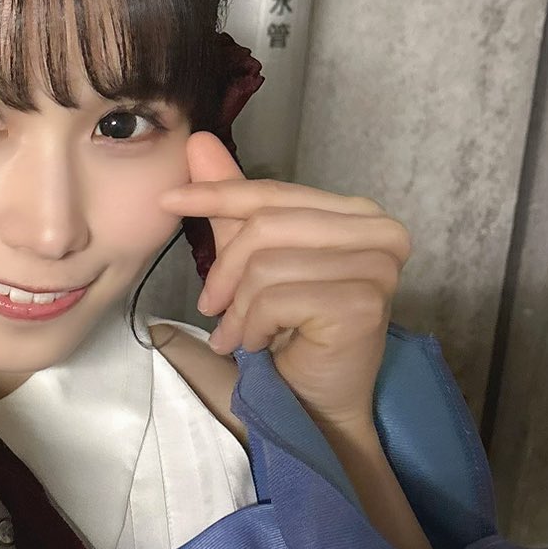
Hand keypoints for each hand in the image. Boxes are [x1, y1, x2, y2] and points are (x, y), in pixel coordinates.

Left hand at [157, 132, 411, 427]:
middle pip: (267, 224)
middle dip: (224, 269)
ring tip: (238, 335)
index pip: (274, 193)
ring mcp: (377, 267)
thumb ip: (232, 206)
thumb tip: (199, 142)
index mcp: (358, 215)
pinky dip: (254, 326)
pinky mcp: (363, 303)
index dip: (216, 193)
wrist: (316, 406)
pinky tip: (261, 345)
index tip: (168, 200)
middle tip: (212, 307)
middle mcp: (379, 233)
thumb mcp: (254, 262)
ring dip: (238, 308)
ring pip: (266, 264)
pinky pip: (276, 297)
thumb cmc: (292, 337)